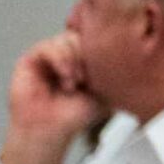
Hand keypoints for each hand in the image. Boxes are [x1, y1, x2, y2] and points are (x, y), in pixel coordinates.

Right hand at [0, 32, 107, 163]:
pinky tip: (67, 78)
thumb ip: (115, 69)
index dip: (104, 46)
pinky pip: (48, 46)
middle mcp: (67, 53)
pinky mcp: (31, 59)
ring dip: (76, 58)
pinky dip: (61, 59)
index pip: (98, 36)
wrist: (52, 130)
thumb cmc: (77, 114)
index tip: (110, 67)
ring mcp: (49, 55)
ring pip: (67, 38)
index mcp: (85, 58)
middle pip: (83, 33)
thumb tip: (131, 51)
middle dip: (90, 53)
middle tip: (90, 77)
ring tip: (77, 81)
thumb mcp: (106, 88)